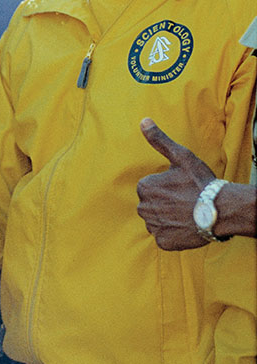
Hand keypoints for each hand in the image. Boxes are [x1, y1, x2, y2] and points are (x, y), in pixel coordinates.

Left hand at [137, 119, 214, 249]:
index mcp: (145, 187)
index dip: (166, 187)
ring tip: (186, 213)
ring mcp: (153, 226)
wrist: (220, 210)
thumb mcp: (181, 156)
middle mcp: (143, 208)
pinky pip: (163, 237)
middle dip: (164, 203)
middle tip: (185, 201)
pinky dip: (172, 233)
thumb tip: (143, 121)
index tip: (180, 187)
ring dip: (167, 218)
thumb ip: (159, 140)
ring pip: (156, 221)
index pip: (149, 188)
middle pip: (151, 205)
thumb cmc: (201, 182)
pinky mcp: (163, 242)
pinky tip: (185, 226)